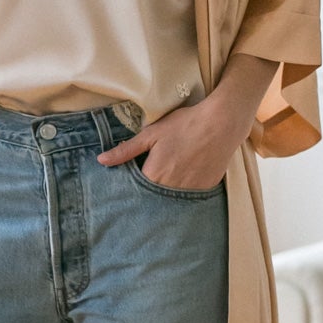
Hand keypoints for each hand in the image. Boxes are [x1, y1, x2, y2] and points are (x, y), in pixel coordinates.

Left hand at [95, 98, 252, 189]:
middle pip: (155, 197)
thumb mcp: (151, 134)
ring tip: (172, 174)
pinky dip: (187, 189)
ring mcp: (190, 191)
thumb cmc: (184, 125)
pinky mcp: (206, 189)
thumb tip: (101, 161)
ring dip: (169, 192)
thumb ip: (125, 150)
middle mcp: (171, 189)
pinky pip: (191, 195)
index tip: (136, 178)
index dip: (134, 186)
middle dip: (151, 191)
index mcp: (154, 176)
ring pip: (173, 199)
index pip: (136, 191)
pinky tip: (189, 174)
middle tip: (157, 174)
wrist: (221, 123)